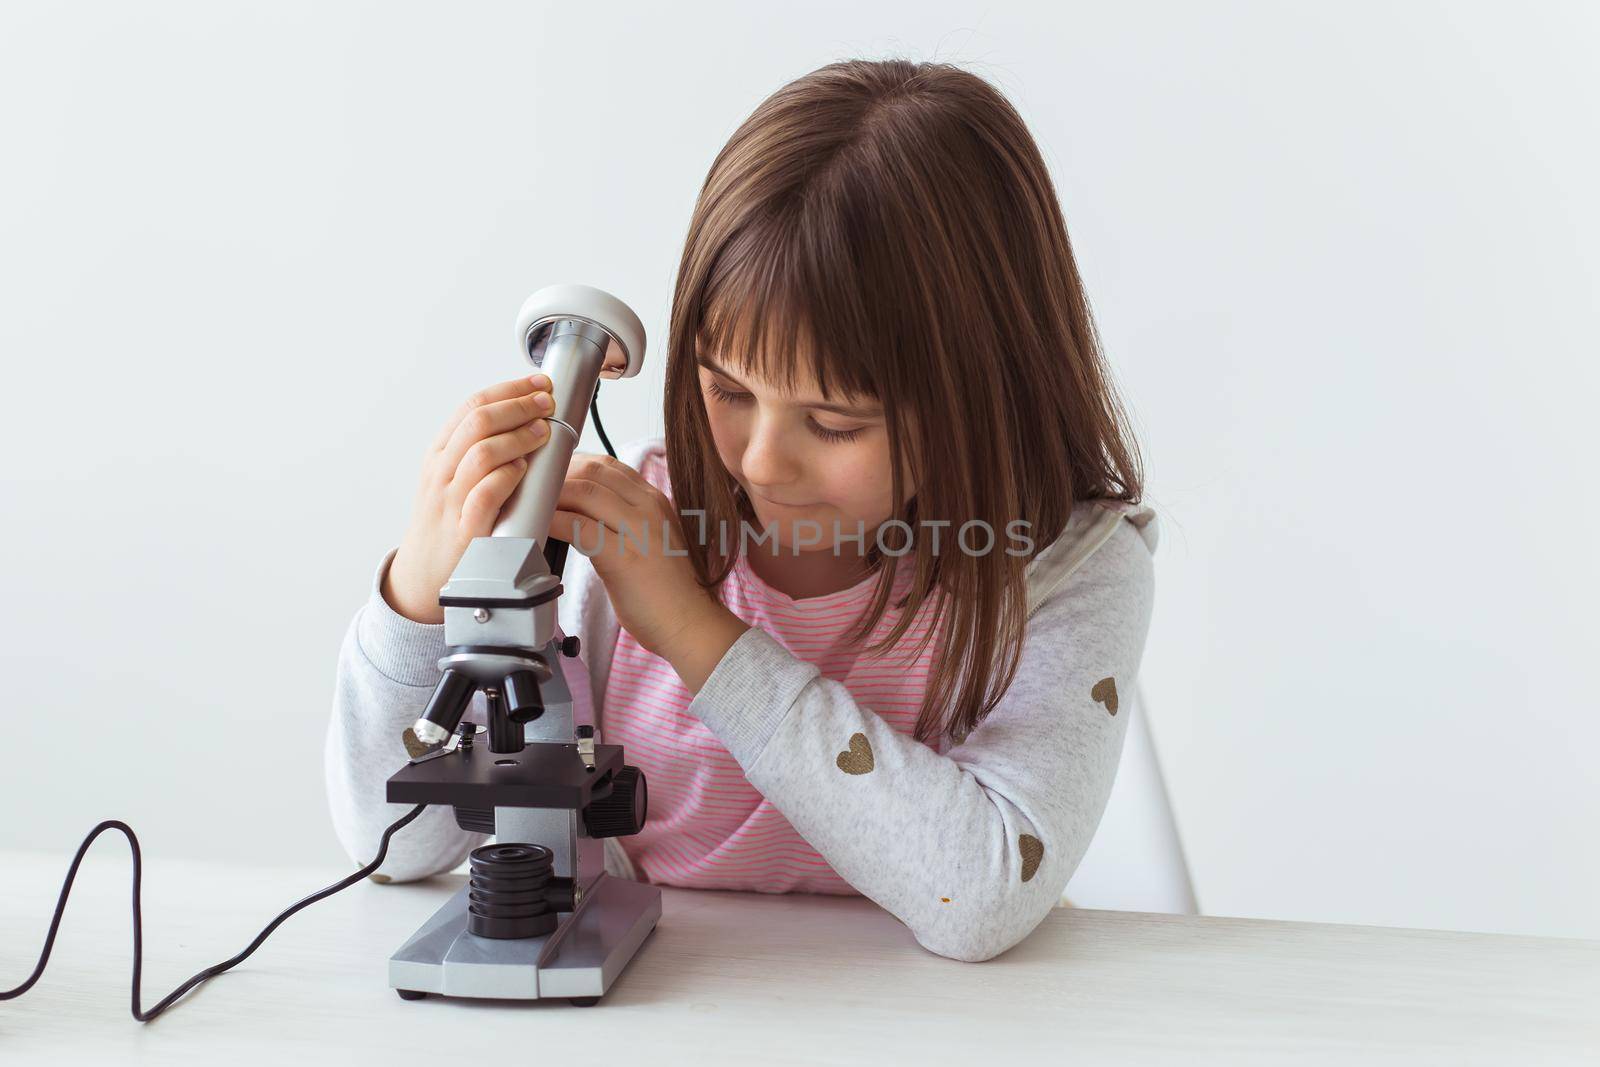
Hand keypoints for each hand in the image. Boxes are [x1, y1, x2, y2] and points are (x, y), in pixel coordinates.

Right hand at [383, 373, 555, 623]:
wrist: (423, 574)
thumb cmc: (447, 522)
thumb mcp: (453, 478)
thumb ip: (481, 449)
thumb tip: (526, 418)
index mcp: (440, 453)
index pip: (472, 406)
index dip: (509, 389)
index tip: (539, 383)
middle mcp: (441, 472)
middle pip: (478, 421)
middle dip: (518, 406)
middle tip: (546, 402)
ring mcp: (450, 501)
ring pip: (480, 453)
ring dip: (517, 436)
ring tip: (543, 431)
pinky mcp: (464, 531)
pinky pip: (483, 496)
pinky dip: (505, 477)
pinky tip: (522, 470)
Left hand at [549, 452, 747, 671]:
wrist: (690, 623)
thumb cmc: (668, 591)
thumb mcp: (652, 540)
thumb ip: (628, 522)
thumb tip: (587, 516)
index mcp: (656, 501)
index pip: (609, 466)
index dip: (575, 465)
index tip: (554, 476)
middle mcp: (649, 507)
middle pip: (594, 471)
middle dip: (559, 475)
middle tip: (536, 491)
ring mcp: (639, 529)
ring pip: (585, 492)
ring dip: (552, 496)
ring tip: (533, 507)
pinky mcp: (623, 556)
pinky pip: (578, 527)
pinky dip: (553, 522)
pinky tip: (540, 528)